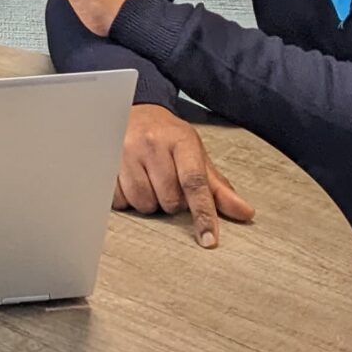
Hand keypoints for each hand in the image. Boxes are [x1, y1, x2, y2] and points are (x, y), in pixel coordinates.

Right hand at [116, 103, 256, 248]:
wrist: (134, 112)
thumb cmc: (168, 137)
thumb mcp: (196, 155)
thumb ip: (218, 188)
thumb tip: (245, 213)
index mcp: (181, 141)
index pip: (195, 183)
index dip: (204, 214)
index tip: (209, 239)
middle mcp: (152, 143)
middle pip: (169, 199)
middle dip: (172, 201)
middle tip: (168, 182)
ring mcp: (126, 152)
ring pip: (144, 203)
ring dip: (150, 202)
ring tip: (149, 181)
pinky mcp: (105, 163)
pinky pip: (120, 201)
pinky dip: (128, 200)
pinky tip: (131, 181)